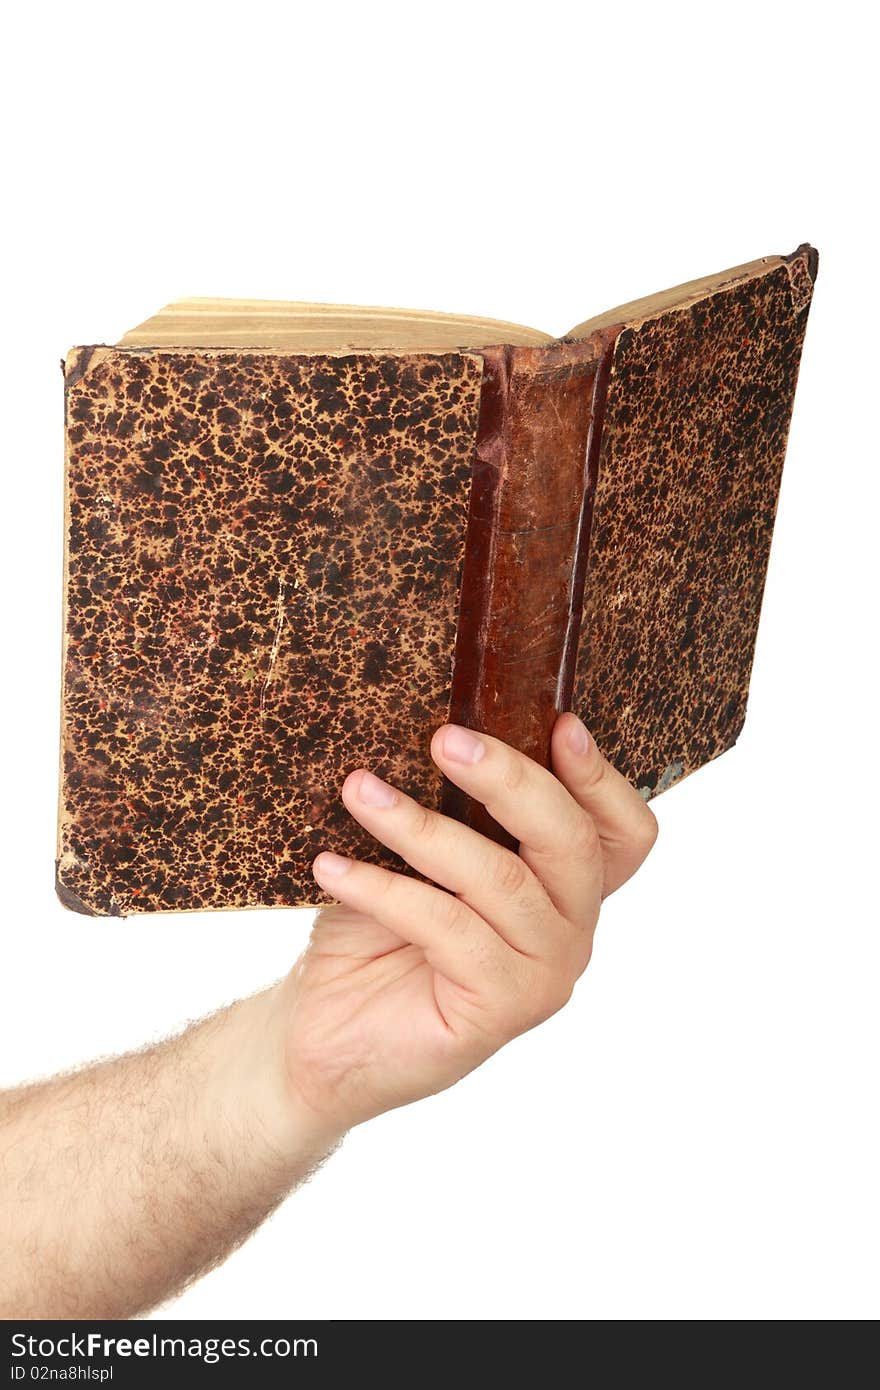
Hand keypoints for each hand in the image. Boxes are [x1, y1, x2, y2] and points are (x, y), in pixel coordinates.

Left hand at [272, 713, 656, 1142]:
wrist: (321, 1030)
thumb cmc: (373, 930)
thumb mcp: (419, 855)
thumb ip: (455, 808)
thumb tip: (445, 730)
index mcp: (565, 888)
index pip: (623, 833)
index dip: (603, 778)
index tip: (560, 724)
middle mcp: (570, 932)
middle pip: (573, 844)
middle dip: (510, 780)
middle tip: (445, 740)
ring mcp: (543, 976)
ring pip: (501, 880)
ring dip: (421, 827)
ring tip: (359, 791)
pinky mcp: (499, 1010)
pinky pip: (448, 928)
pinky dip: (384, 889)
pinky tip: (333, 867)